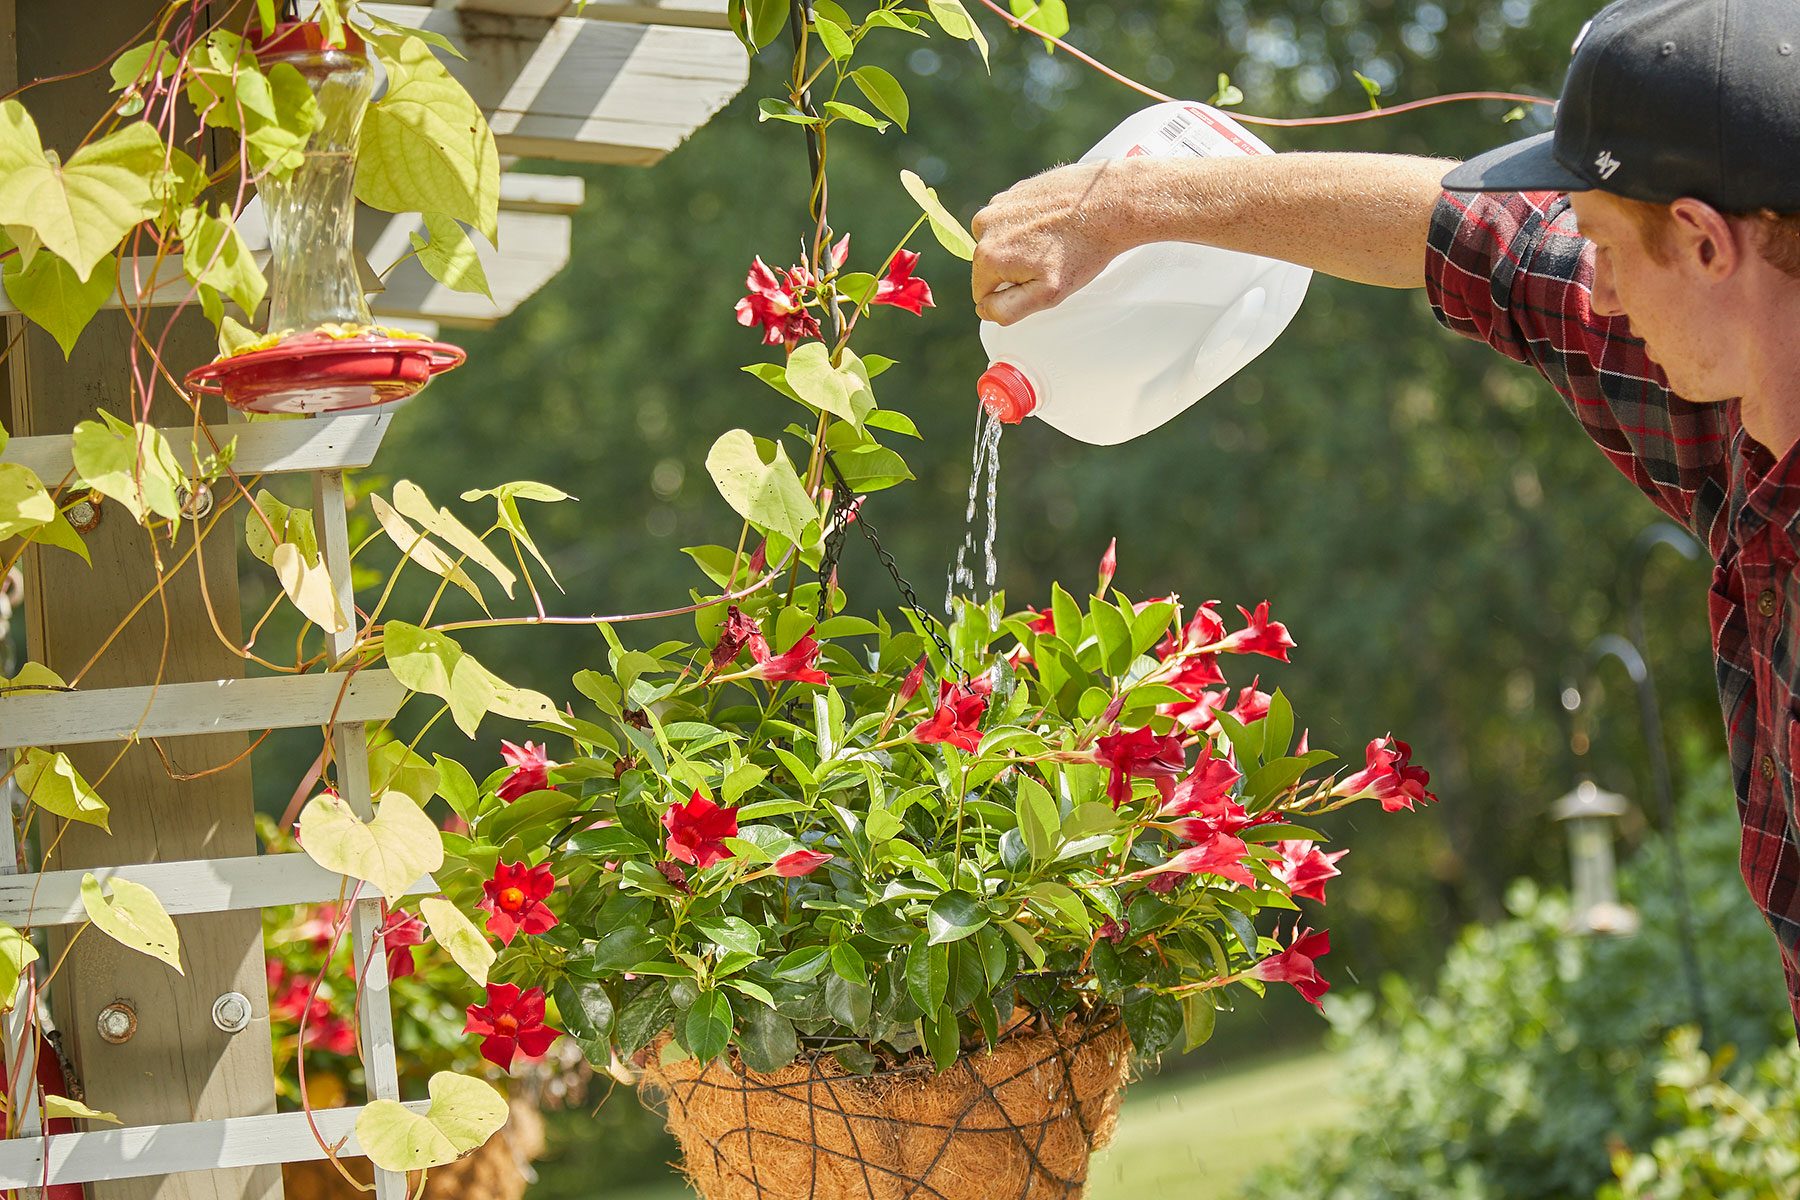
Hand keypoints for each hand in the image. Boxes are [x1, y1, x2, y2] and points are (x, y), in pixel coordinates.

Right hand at [970, 160, 1138, 325]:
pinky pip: (1013, 220)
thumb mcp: (1047, 294)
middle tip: (1050, 261)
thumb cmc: (1082, 250)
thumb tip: (983, 309)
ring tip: (1054, 241)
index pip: (982, 293)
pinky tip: (1055, 224)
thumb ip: (1008, 310)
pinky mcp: (1014, 190)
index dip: (1010, 295)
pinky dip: (1029, 225)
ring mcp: (999, 203)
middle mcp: (984, 226)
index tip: (1038, 281)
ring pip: (1000, 242)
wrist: (1109, 201)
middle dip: (1015, 269)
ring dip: (1020, 246)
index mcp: (987, 255)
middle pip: (989, 266)